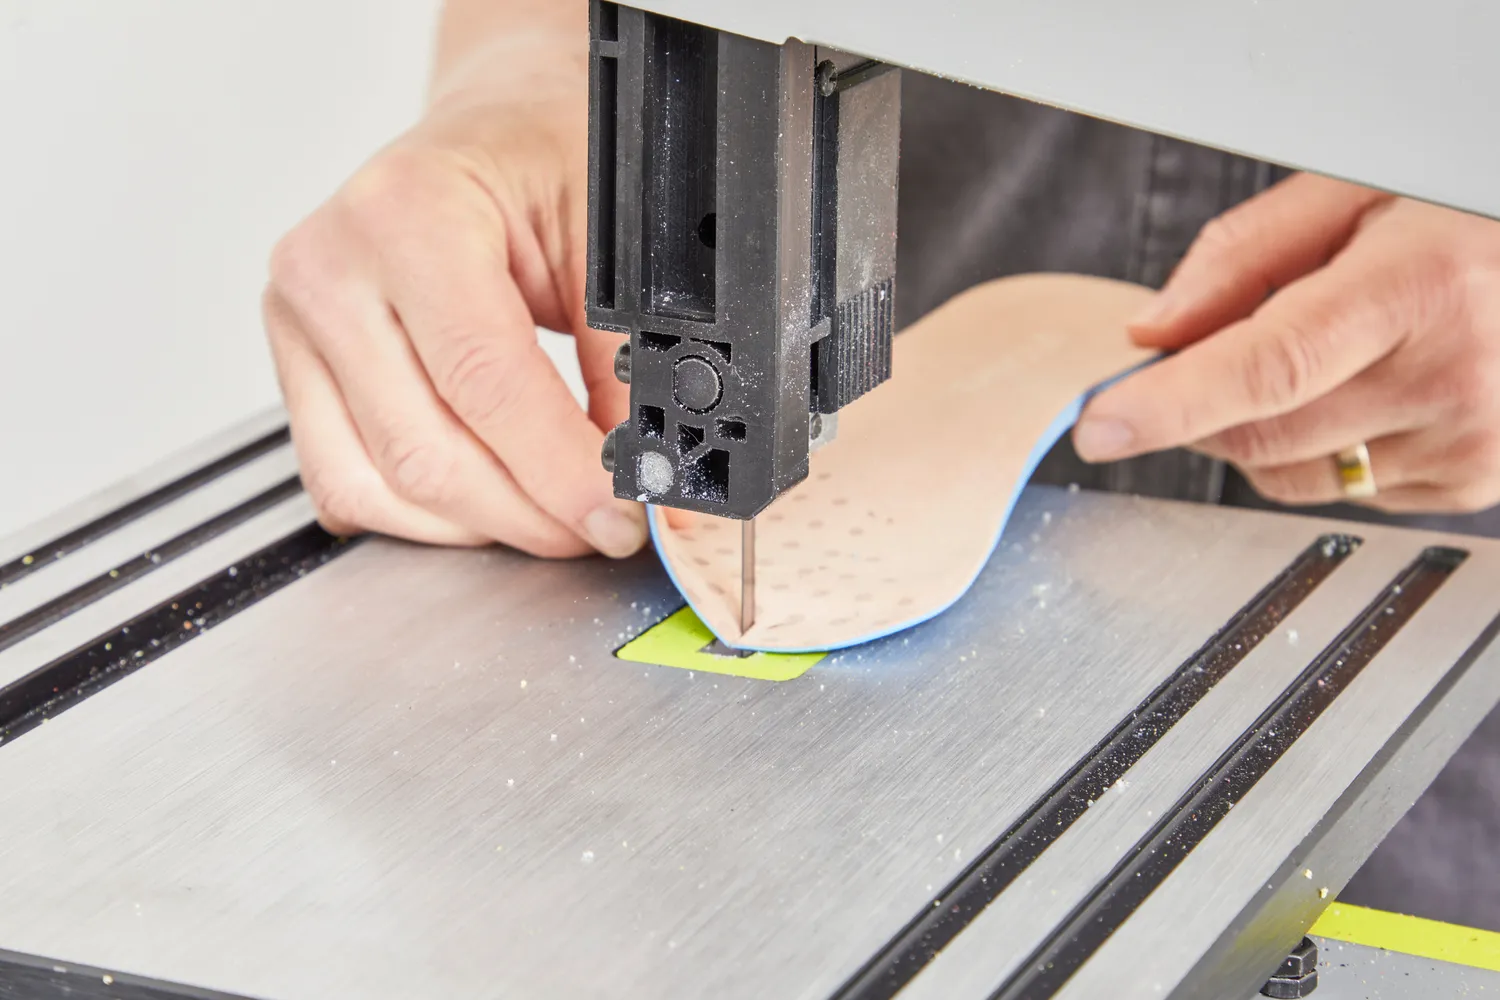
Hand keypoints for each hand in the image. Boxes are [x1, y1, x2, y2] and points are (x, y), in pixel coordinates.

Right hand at [262, 30, 645, 557]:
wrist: (487, 130)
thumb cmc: (543, 157)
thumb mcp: (610, 236)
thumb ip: (624, 362)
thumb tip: (640, 473)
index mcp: (407, 213)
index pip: (483, 381)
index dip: (558, 470)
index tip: (620, 515)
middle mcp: (331, 267)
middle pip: (425, 452)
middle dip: (528, 514)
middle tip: (602, 529)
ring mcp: (299, 322)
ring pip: (378, 486)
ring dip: (478, 527)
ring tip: (552, 518)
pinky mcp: (295, 368)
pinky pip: (344, 483)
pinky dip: (422, 518)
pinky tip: (487, 501)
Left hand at [1074, 173, 1499, 512]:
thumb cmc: (1466, 213)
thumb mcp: (1359, 189)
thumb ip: (1244, 254)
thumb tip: (1154, 332)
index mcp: (1421, 289)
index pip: (1266, 368)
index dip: (1170, 403)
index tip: (1101, 426)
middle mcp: (1453, 378)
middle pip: (1259, 435)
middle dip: (1197, 408)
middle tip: (1198, 356)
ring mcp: (1468, 444)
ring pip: (1288, 476)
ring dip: (1258, 431)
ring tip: (1319, 355)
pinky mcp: (1470, 486)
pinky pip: (1343, 492)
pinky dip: (1322, 450)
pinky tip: (1366, 389)